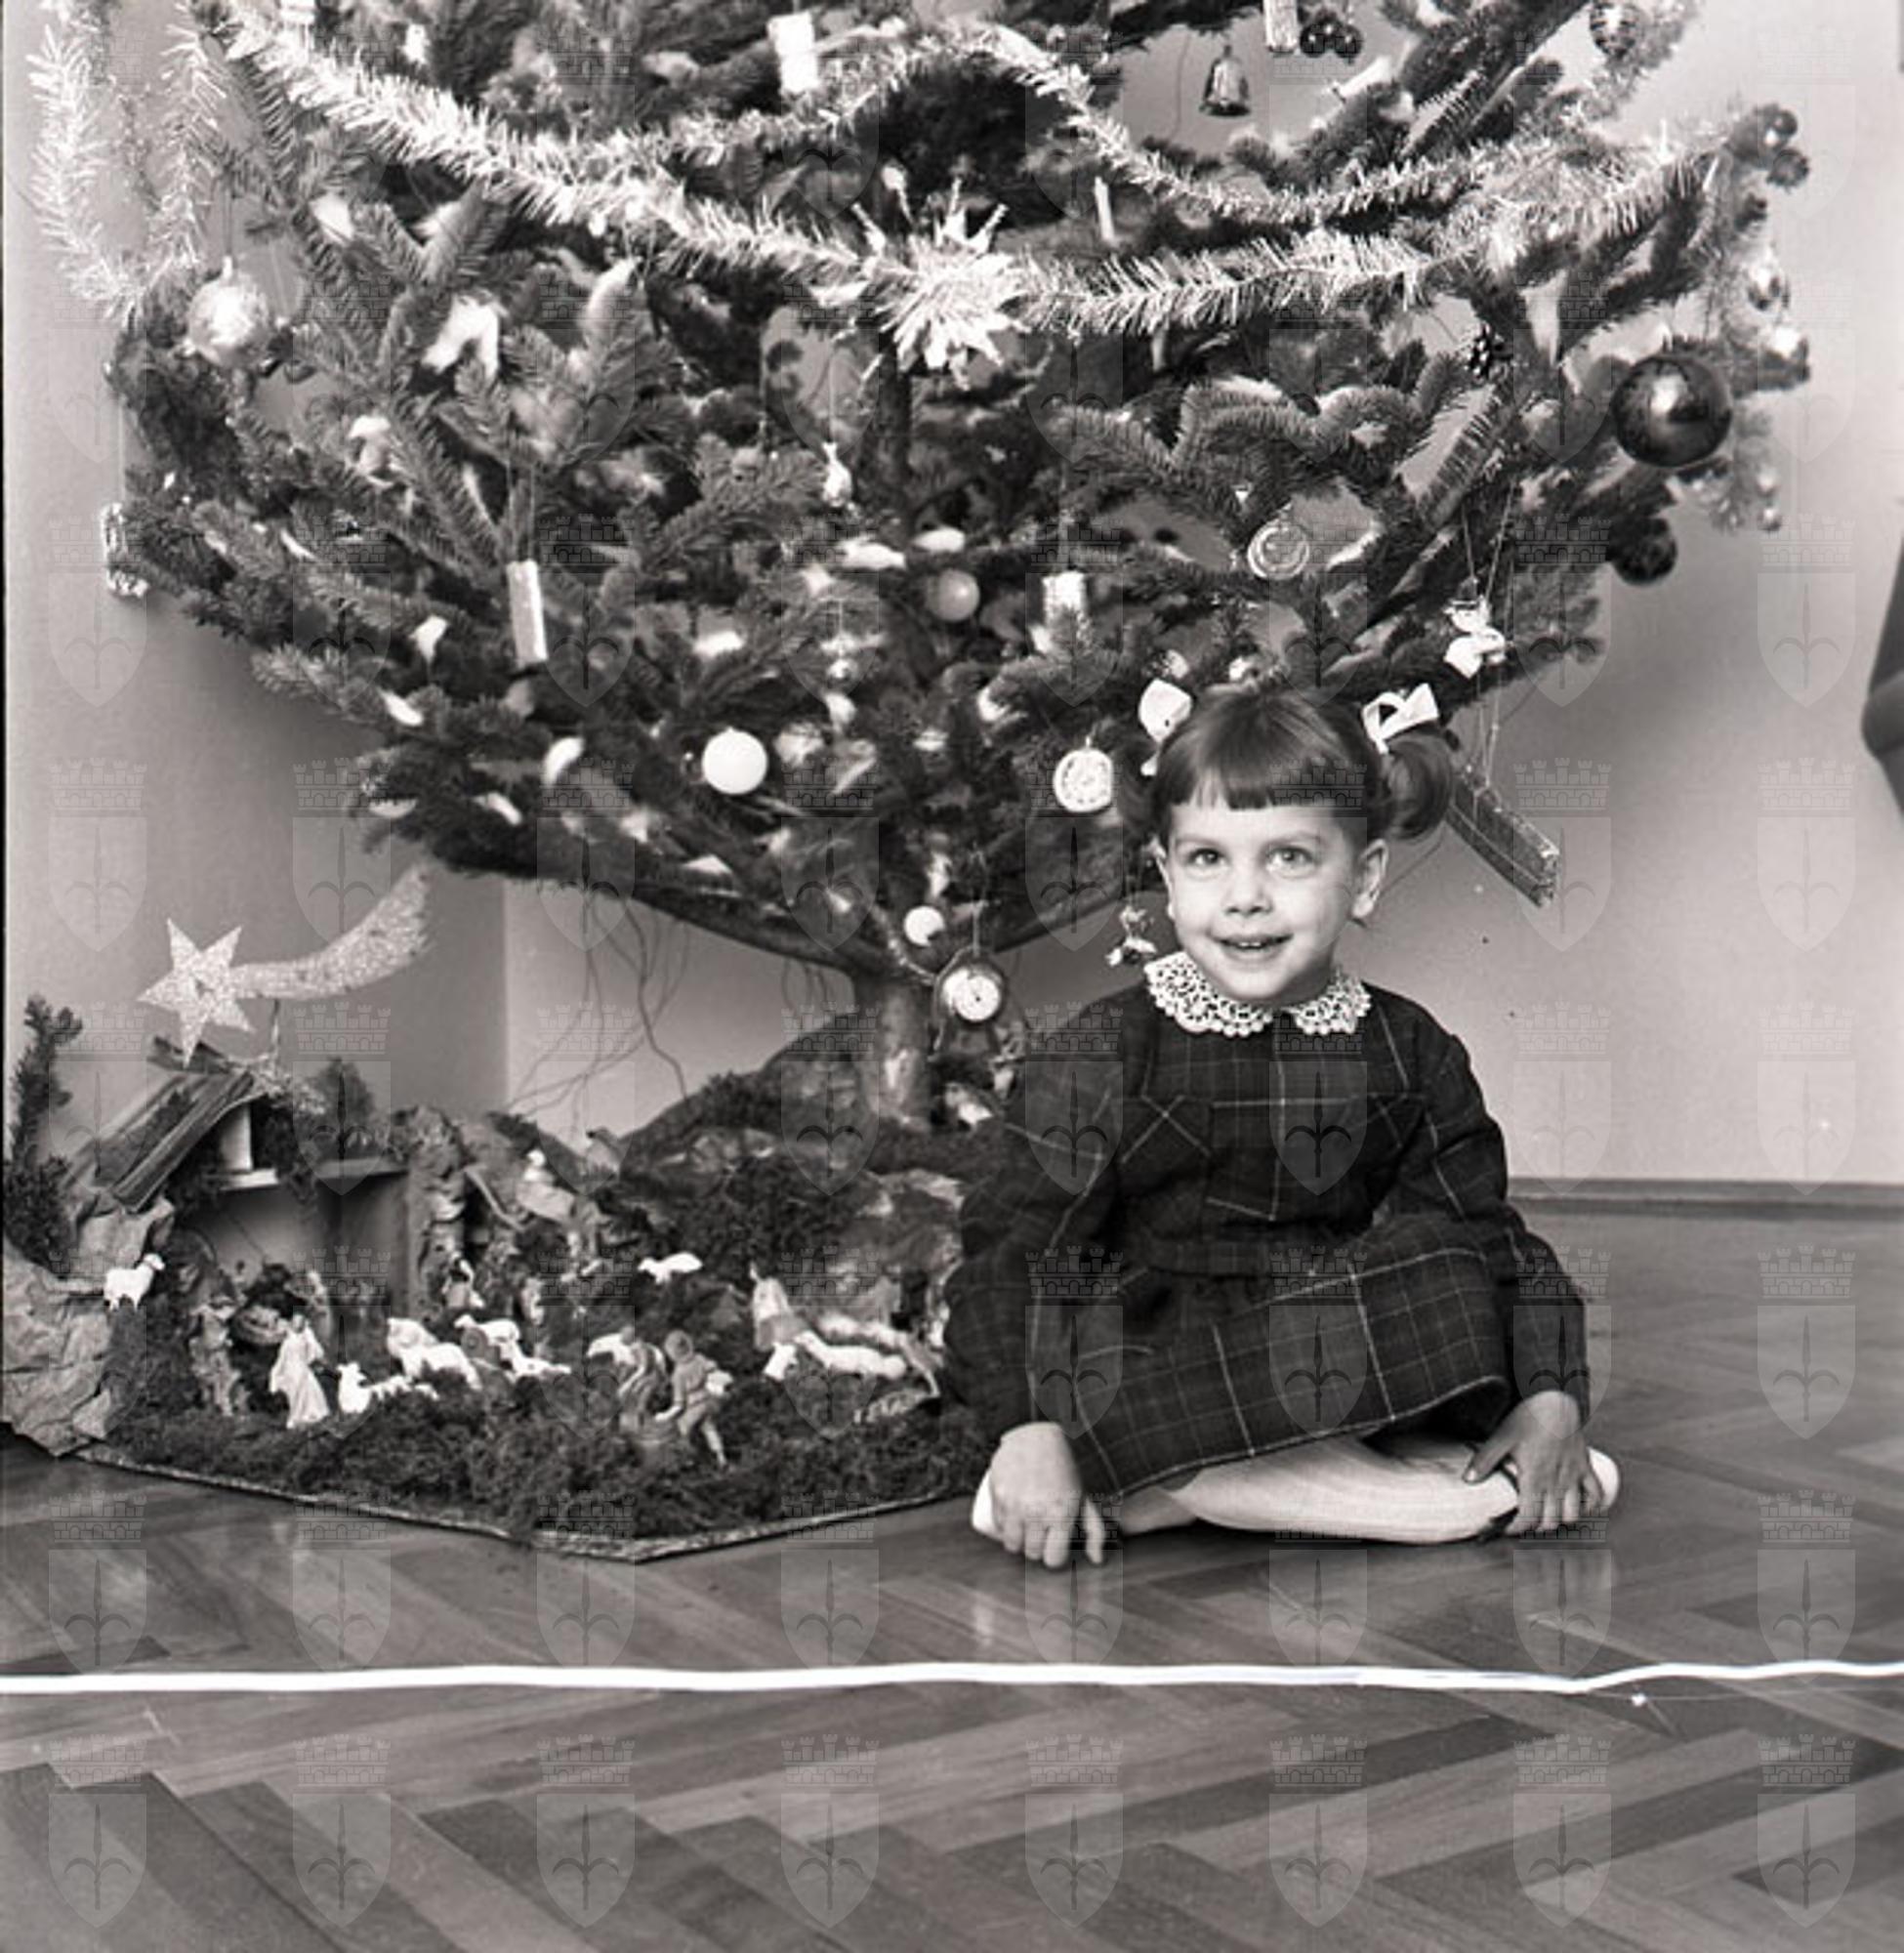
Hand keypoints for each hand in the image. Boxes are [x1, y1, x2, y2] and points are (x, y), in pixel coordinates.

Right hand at [989, 1422, 1108, 1568]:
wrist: (1037, 1438)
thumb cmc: (1065, 1470)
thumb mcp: (1084, 1498)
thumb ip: (1095, 1530)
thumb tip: (1097, 1560)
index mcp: (1062, 1514)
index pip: (1053, 1560)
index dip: (1055, 1555)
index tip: (1055, 1545)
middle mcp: (1037, 1512)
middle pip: (1032, 1553)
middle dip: (1038, 1546)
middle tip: (1042, 1531)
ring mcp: (1014, 1504)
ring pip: (1012, 1545)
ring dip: (1019, 1541)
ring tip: (1027, 1528)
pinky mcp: (997, 1495)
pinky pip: (998, 1525)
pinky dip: (1005, 1525)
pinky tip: (1013, 1516)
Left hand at [1464, 1390, 1606, 1534]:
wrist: (1556, 1399)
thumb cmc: (1528, 1418)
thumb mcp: (1501, 1437)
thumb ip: (1484, 1460)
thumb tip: (1468, 1480)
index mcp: (1534, 1478)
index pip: (1528, 1517)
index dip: (1517, 1528)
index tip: (1508, 1528)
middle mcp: (1556, 1482)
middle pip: (1549, 1521)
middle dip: (1536, 1526)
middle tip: (1525, 1521)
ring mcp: (1574, 1477)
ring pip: (1572, 1514)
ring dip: (1560, 1520)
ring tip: (1547, 1517)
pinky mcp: (1586, 1467)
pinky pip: (1596, 1495)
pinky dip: (1591, 1507)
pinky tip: (1580, 1508)